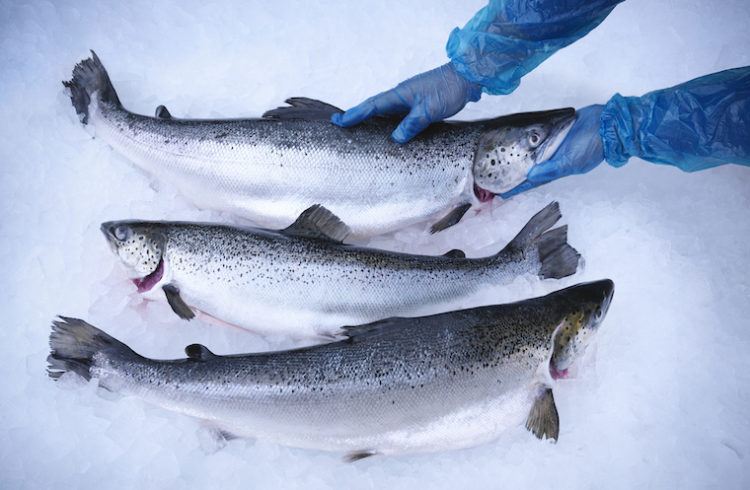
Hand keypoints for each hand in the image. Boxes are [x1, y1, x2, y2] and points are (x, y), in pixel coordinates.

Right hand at [330, 62, 481, 142]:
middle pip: (374, 108)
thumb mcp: (429, 110)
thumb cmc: (449, 90)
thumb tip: (394, 139)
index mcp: (400, 95)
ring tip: (358, 131)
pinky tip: (389, 132)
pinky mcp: (419, 105)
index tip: (338, 121)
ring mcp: (410, 100)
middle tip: (340, 125)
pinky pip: (398, 116)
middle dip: (357, 117)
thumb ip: (411, 125)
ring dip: (372, 120)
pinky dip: (389, 123)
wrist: (468, 77)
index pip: (371, 106)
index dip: (354, 115)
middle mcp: (401, 97)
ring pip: (386, 113)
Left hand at [499, 105, 605, 197]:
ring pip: (532, 153)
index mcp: (555, 168)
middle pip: (529, 168)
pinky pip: (539, 137)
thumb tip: (529, 175)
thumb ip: (550, 169)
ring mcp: (554, 145)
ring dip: (519, 157)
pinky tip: (520, 140)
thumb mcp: (570, 162)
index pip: (531, 181)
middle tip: (496, 178)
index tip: (501, 193)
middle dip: (514, 174)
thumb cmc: (593, 146)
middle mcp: (552, 158)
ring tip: (503, 161)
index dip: (517, 186)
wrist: (608, 124)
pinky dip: (529, 139)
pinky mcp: (555, 130)